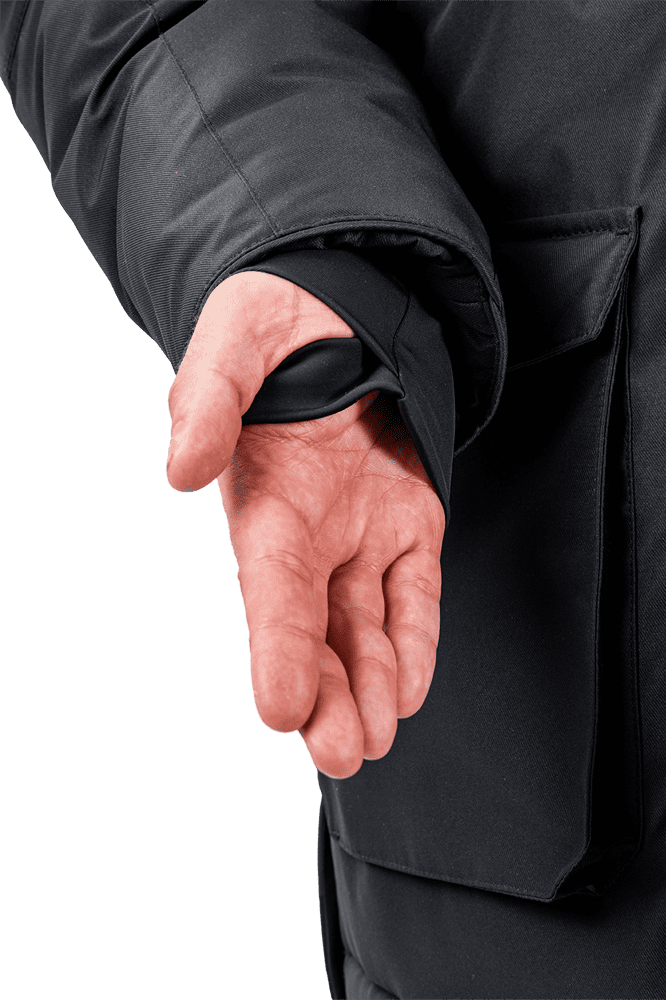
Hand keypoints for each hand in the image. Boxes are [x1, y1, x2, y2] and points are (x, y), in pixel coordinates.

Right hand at [166, 271, 444, 777]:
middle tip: (341, 753)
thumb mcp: (233, 343)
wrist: (335, 312)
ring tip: (375, 738)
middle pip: (316, 628)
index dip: (274, 646)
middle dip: (325, 693)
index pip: (270, 588)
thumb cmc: (273, 327)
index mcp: (265, 503)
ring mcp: (363, 534)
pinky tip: (408, 687)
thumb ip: (208, 400)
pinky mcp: (410, 523)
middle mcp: (311, 535)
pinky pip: (415, 592)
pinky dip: (414, 638)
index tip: (278, 708)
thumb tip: (182, 467)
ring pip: (366, 625)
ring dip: (370, 685)